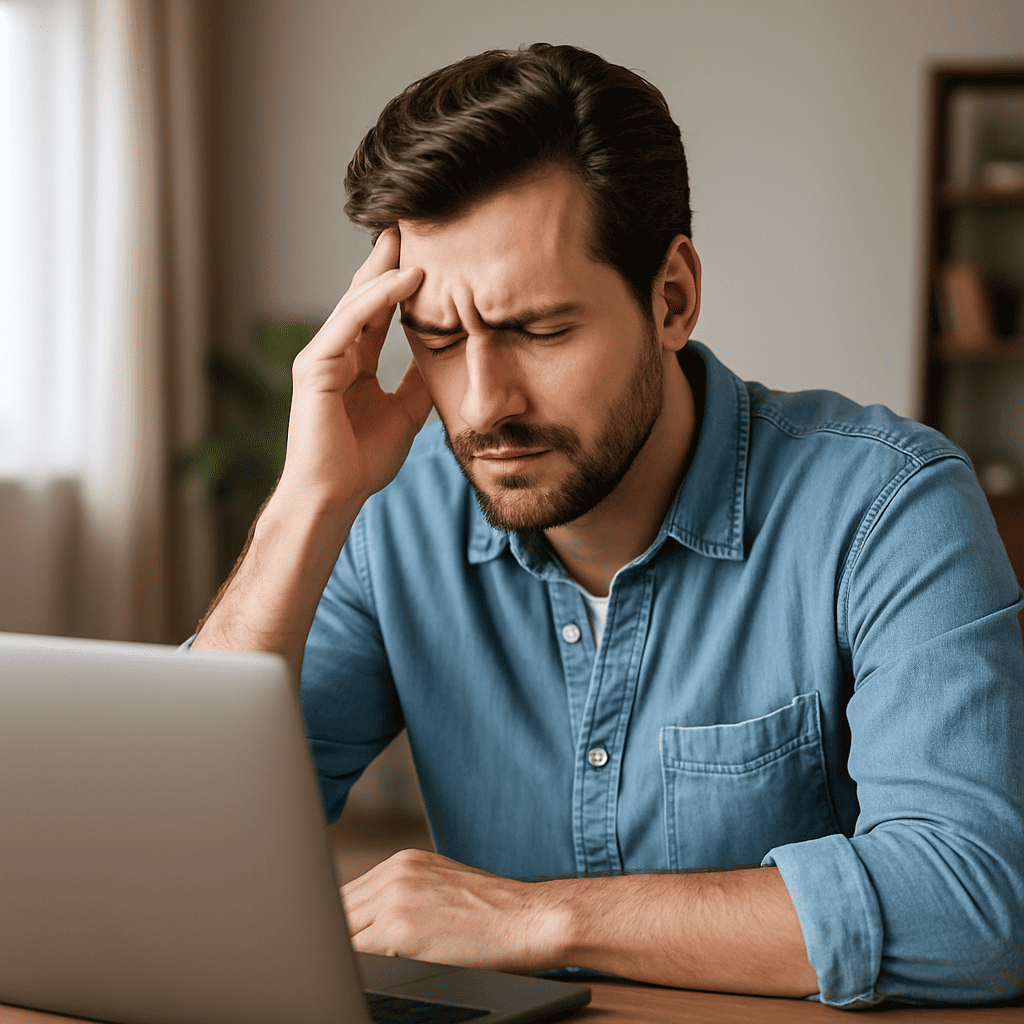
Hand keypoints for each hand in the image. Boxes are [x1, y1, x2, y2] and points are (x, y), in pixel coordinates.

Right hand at [276, 229, 431, 514]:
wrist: (335, 496)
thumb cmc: (362, 462)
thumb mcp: (405, 412)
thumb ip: (417, 381)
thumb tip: (443, 356)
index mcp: (352, 362)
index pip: (378, 310)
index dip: (402, 281)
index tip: (430, 252)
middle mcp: (334, 352)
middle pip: (364, 294)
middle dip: (389, 259)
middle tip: (416, 222)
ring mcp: (321, 357)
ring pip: (356, 301)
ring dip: (387, 268)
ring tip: (415, 235)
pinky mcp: (314, 366)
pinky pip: (349, 322)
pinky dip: (377, 299)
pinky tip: (406, 279)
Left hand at [342, 849, 566, 972]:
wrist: (530, 919)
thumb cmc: (494, 913)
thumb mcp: (443, 887)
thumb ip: (404, 895)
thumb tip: (370, 922)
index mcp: (404, 862)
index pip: (350, 894)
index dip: (342, 922)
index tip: (339, 939)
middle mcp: (395, 874)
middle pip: (340, 911)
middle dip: (341, 937)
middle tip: (345, 960)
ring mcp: (394, 900)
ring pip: (344, 934)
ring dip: (349, 954)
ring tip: (362, 968)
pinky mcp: (398, 932)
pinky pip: (359, 956)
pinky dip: (365, 968)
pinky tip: (382, 972)